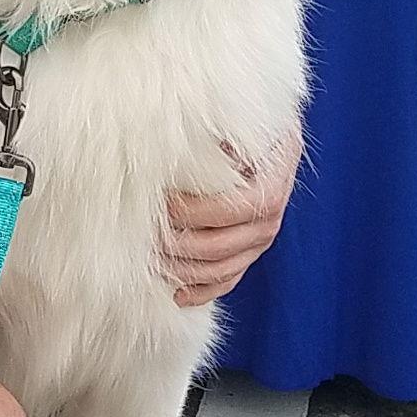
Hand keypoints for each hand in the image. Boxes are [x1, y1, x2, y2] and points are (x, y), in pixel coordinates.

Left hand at [160, 125, 301, 307]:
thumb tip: (177, 142)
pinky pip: (227, 281)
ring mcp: (261, 241)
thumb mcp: (241, 122)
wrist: (273, 140)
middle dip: (176, 243)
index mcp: (271, 185)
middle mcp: (270, 220)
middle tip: (143, 234)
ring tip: (149, 259)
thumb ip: (215, 136)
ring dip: (182, 269)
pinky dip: (201, 290)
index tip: (162, 202)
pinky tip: (176, 293)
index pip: (230, 210)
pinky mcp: (250, 254)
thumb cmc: (250, 129)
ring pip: (220, 269)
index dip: (193, 211)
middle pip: (219, 246)